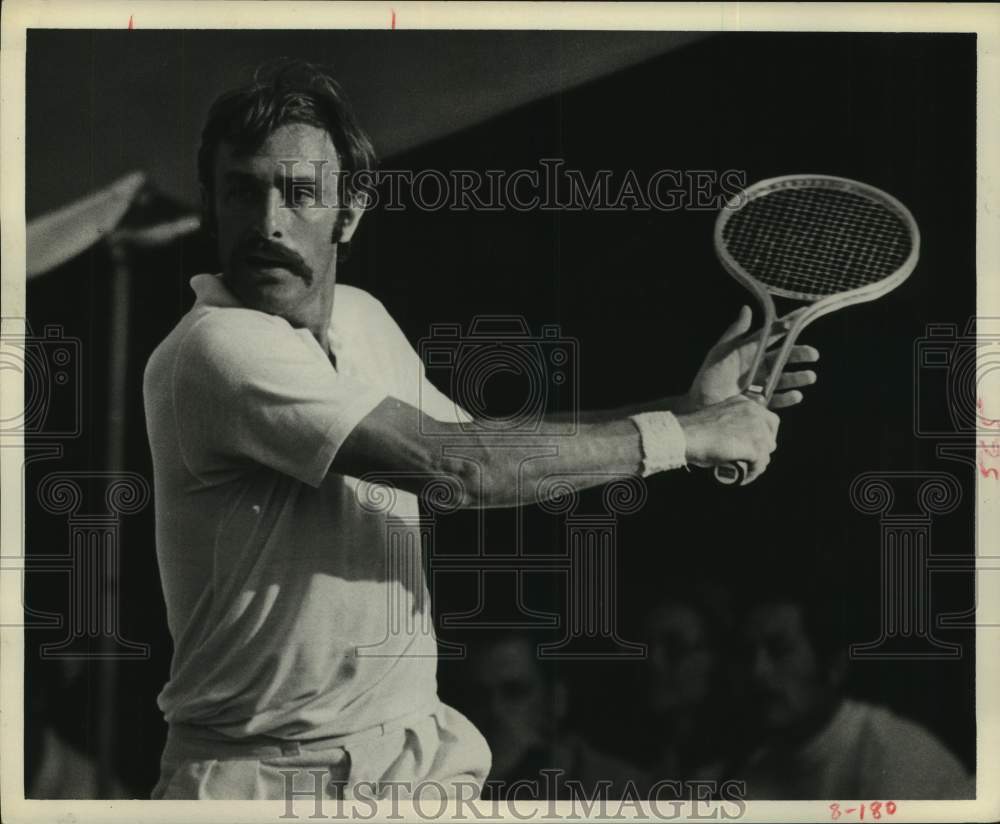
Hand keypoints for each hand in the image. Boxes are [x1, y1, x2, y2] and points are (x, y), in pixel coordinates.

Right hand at [677, 395, 778, 483]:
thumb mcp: (719, 417)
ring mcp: (757, 429)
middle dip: (762, 448)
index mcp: (745, 403)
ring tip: (743, 470)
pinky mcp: (755, 446)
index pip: (768, 419)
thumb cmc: (694, 429)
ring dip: (756, 463)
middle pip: (771, 435)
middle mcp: (754, 412)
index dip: (763, 434)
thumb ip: (731, 421)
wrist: (686, 435)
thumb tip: (738, 438)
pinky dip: (752, 473)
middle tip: (749, 458)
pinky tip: (741, 477)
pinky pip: (760, 464)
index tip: (754, 444)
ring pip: (766, 452)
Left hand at [686, 306, 818, 410]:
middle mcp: (757, 367)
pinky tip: (796, 395)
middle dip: (800, 354)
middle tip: (813, 354)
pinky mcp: (760, 403)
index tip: (804, 315)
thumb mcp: (721, 352)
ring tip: (810, 377)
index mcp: (749, 351)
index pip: (772, 335)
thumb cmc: (708, 378)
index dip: (787, 326)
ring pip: (785, 379)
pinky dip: (789, 397)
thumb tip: (747, 309)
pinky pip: (778, 399)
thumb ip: (735, 332)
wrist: (700, 405)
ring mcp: (760, 385)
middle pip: (784, 357)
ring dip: (799, 377)